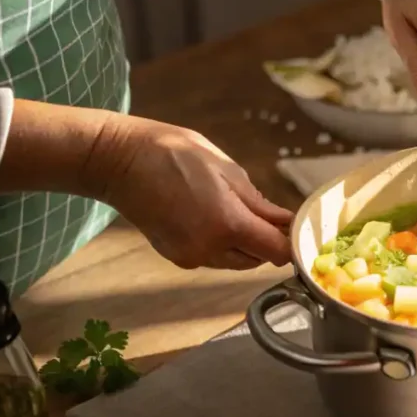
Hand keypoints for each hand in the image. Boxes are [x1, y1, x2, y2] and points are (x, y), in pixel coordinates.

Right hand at [90, 115, 293, 270]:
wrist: (119, 161)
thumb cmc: (174, 154)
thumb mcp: (227, 172)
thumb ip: (260, 204)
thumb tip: (286, 222)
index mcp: (228, 225)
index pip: (278, 251)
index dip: (292, 242)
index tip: (297, 228)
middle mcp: (209, 250)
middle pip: (258, 259)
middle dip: (268, 242)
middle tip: (267, 215)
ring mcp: (190, 257)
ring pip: (236, 262)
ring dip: (245, 245)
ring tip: (236, 211)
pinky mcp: (176, 258)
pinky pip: (214, 258)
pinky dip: (222, 245)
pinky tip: (212, 218)